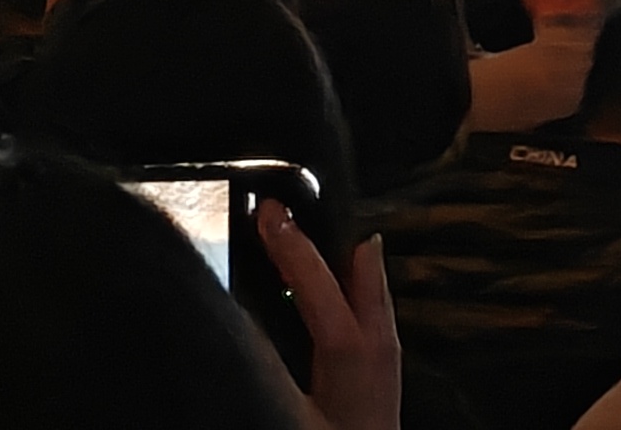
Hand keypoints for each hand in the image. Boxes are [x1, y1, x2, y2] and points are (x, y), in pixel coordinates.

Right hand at [254, 205, 398, 429]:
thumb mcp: (284, 411)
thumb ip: (263, 363)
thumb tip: (233, 327)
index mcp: (353, 350)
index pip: (318, 282)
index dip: (290, 245)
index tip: (266, 210)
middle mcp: (378, 342)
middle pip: (359, 269)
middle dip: (323, 237)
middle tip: (282, 209)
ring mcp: (386, 354)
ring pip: (368, 287)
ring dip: (336, 260)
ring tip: (297, 237)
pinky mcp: (383, 368)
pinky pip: (368, 311)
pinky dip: (347, 288)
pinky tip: (321, 292)